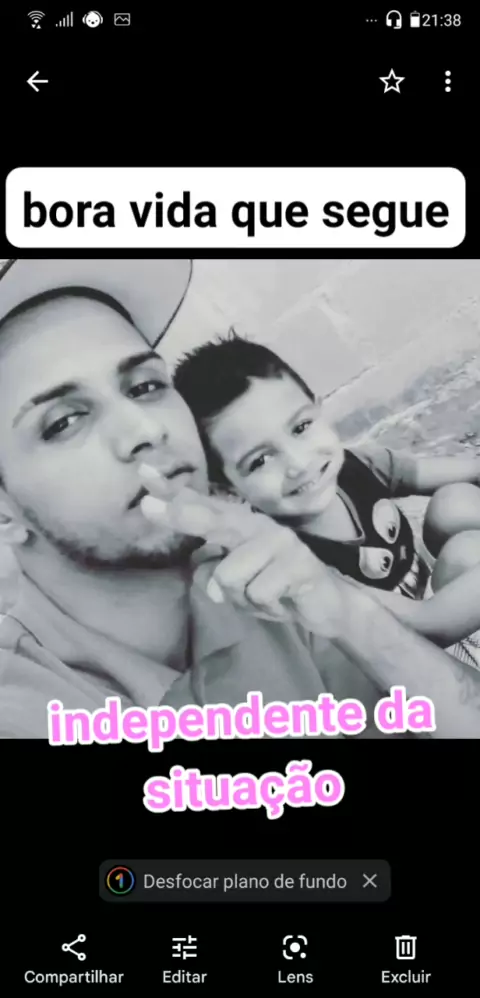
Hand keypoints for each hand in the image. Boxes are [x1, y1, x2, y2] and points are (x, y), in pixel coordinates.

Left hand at [138, 464, 345, 636]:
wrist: (326, 603)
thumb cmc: (273, 588)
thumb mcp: (236, 585)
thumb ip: (213, 575)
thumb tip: (213, 583)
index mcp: (239, 527)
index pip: (202, 506)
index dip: (172, 492)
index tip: (143, 473)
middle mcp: (258, 527)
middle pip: (213, 520)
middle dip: (181, 515)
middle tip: (147, 507)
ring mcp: (280, 543)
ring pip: (228, 578)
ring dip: (241, 600)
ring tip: (264, 596)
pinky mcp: (299, 565)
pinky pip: (257, 595)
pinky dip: (265, 608)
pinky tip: (283, 602)